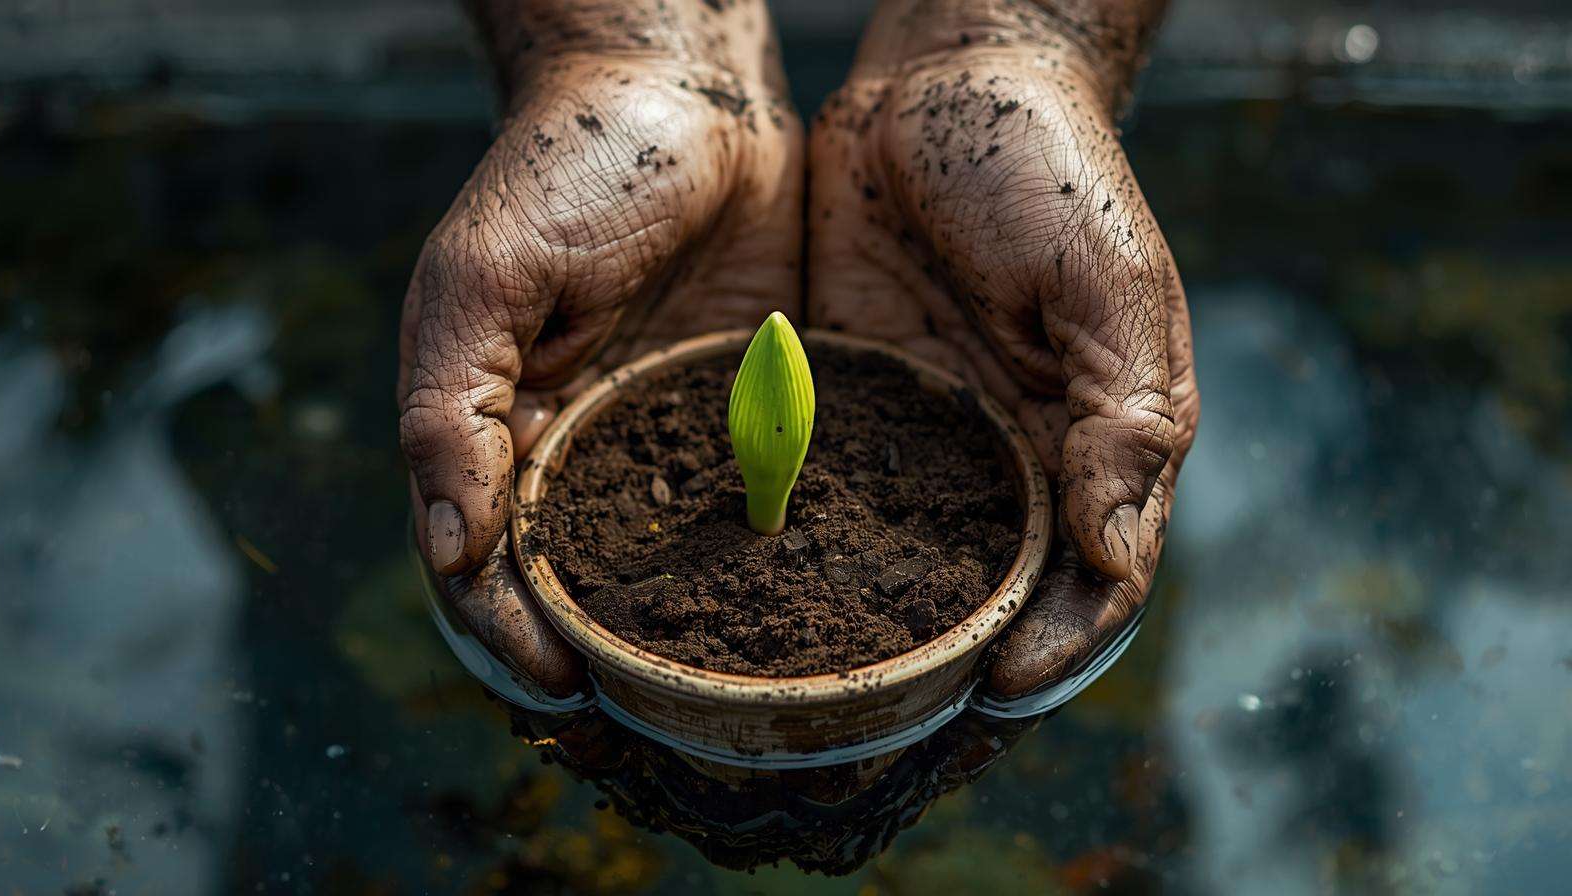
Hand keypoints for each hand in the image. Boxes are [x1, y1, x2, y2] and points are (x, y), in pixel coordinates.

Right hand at [399, 1, 800, 695]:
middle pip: (568, 586)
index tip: (555, 683)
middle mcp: (573, 449)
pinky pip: (738, 510)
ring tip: (710, 708)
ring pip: (654, 569)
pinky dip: (750, 570)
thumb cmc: (568, 168)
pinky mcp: (736, 418)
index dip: (506, 630)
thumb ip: (452, 408)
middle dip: (588, 662)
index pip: (485, 562)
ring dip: (670, 643)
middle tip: (630, 731)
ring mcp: (656, 438)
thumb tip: (450, 548)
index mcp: (495, 428)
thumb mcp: (490, 275)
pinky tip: (789, 618)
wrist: (690, 94)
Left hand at [807, 0, 1197, 698]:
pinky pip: (825, 492)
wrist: (945, 78)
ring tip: (810, 694)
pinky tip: (747, 590)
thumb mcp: (1108, 287)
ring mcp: (923, 436)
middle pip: (987, 598)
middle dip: (950, 670)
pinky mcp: (847, 401)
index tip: (997, 693)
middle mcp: (1004, 458)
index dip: (1053, 649)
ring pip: (901, 567)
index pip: (1083, 583)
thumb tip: (1111, 561)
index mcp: (1085, 444)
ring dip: (868, 634)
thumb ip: (1123, 423)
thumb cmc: (1051, 169)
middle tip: (893, 732)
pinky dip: (798, 548)